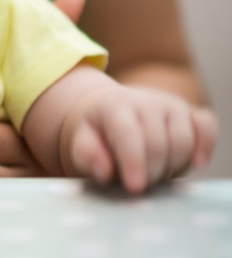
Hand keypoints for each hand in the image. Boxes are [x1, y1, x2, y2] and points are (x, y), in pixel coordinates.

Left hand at [62, 86, 216, 192]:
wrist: (111, 112)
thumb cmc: (97, 135)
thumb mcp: (81, 144)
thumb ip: (87, 156)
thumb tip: (102, 169)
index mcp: (114, 106)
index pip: (127, 132)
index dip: (133, 161)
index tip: (134, 186)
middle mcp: (145, 100)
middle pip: (158, 143)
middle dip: (151, 172)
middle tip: (139, 185)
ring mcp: (171, 105)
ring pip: (183, 140)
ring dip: (173, 166)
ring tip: (155, 173)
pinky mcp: (190, 113)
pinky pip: (206, 126)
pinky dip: (205, 146)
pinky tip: (195, 163)